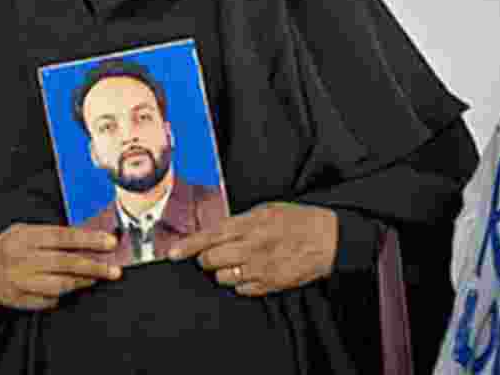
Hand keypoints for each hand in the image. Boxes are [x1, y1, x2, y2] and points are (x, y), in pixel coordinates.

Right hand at [0, 224, 122, 310]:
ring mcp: (20, 281)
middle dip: (95, 266)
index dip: (89, 239)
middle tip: (114, 269)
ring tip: (97, 277)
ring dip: (83, 281)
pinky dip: (62, 294)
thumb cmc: (11, 246)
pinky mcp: (19, 300)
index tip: (109, 242)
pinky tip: (70, 288)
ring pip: (60, 284)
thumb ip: (54, 234)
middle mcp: (21, 259)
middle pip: (66, 263)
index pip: (63, 237)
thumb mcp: (27, 231)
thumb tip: (90, 238)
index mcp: (25, 237)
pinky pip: (49, 300)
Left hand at [167, 202, 337, 295]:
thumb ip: (238, 221)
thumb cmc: (297, 221)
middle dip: (206, 258)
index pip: (209, 237)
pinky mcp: (270, 284)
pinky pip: (241, 289)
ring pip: (223, 278)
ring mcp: (260, 268)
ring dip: (223, 271)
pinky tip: (251, 271)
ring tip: (236, 261)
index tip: (172, 254)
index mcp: (249, 224)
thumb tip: (215, 230)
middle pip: (210, 261)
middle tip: (214, 253)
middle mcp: (251, 247)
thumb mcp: (266, 210)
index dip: (187, 247)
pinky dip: (240, 282)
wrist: (328, 239)